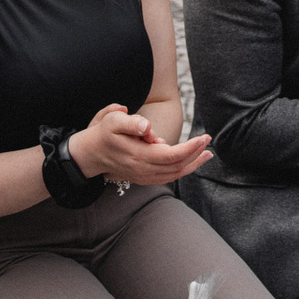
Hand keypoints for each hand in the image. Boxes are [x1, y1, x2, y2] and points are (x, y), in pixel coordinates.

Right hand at [70, 106, 210, 184]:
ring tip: (207, 154)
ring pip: (174, 174)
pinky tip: (191, 163)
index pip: (172, 155)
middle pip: (177, 166)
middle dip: (196, 154)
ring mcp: (143, 176)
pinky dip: (182, 171)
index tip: (203, 138)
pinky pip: (168, 178)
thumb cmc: (102, 132)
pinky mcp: (143, 178)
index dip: (190, 148)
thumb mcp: (111, 120)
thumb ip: (130, 122)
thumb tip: (148, 127)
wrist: (90, 153)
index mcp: (138, 155)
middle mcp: (143, 169)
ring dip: (192, 165)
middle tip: (208, 140)